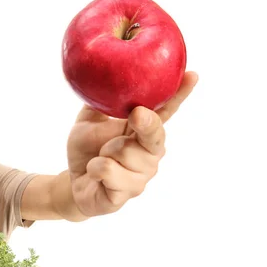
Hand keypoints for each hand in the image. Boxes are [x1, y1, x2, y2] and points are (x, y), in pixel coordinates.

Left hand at [67, 71, 198, 215]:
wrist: (73, 182)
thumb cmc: (86, 150)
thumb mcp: (88, 120)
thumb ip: (100, 100)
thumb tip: (104, 71)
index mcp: (144, 132)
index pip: (166, 111)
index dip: (180, 94)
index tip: (193, 75)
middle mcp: (150, 154)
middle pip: (155, 135)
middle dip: (146, 123)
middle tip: (136, 114)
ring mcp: (141, 177)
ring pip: (126, 153)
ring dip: (105, 152)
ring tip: (100, 157)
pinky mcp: (126, 194)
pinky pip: (109, 171)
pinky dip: (95, 167)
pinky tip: (94, 173)